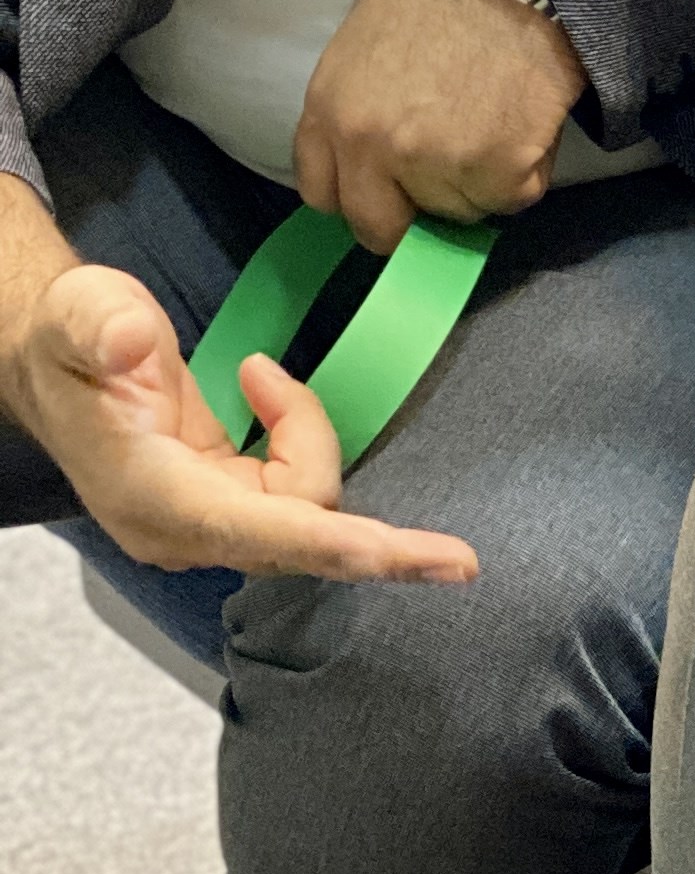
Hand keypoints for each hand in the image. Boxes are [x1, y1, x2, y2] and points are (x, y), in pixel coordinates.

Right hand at [9, 262, 475, 586]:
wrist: (55, 363)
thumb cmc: (71, 341)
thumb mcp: (80, 313)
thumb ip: (101, 328)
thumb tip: (129, 344)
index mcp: (149, 496)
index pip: (249, 530)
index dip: (321, 543)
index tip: (384, 555)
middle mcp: (182, 528)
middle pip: (300, 536)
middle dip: (375, 543)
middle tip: (460, 560)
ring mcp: (208, 522)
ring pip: (307, 511)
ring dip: (308, 437)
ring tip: (261, 375)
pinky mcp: (228, 505)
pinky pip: (297, 493)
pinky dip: (299, 436)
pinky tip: (267, 390)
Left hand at [294, 0, 587, 253]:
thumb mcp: (368, 39)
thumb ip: (364, 105)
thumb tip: (387, 155)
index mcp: (329, 109)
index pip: (324, 195)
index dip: (363, 194)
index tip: (391, 186)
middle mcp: (369, 146)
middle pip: (381, 228)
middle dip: (416, 212)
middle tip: (452, 174)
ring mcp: (432, 163)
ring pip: (458, 212)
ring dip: (482, 181)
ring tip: (501, 116)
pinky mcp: (497, 169)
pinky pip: (514, 195)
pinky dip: (529, 168)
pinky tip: (530, 115)